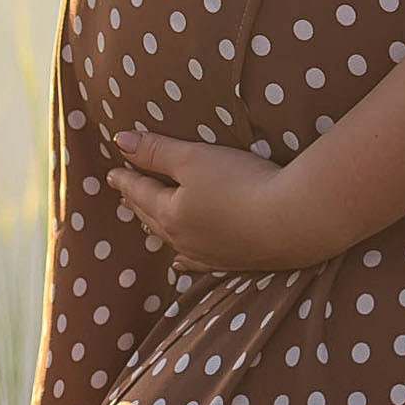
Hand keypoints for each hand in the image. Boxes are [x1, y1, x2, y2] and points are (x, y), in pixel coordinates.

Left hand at [107, 128, 338, 274]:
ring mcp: (208, 254)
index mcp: (169, 213)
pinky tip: (180, 262)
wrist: (292, 220)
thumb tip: (119, 141)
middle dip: (137, 202)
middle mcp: (183, 239)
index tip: (112, 173)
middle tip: (125, 193)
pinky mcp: (234, 262)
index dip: (126, 179)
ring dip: (156, 228)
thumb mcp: (194, 158)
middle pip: (153, 217)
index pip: (141, 192)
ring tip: (145, 223)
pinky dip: (183, 260)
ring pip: (172, 240)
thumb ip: (156, 150)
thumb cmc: (240, 183)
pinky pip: (197, 262)